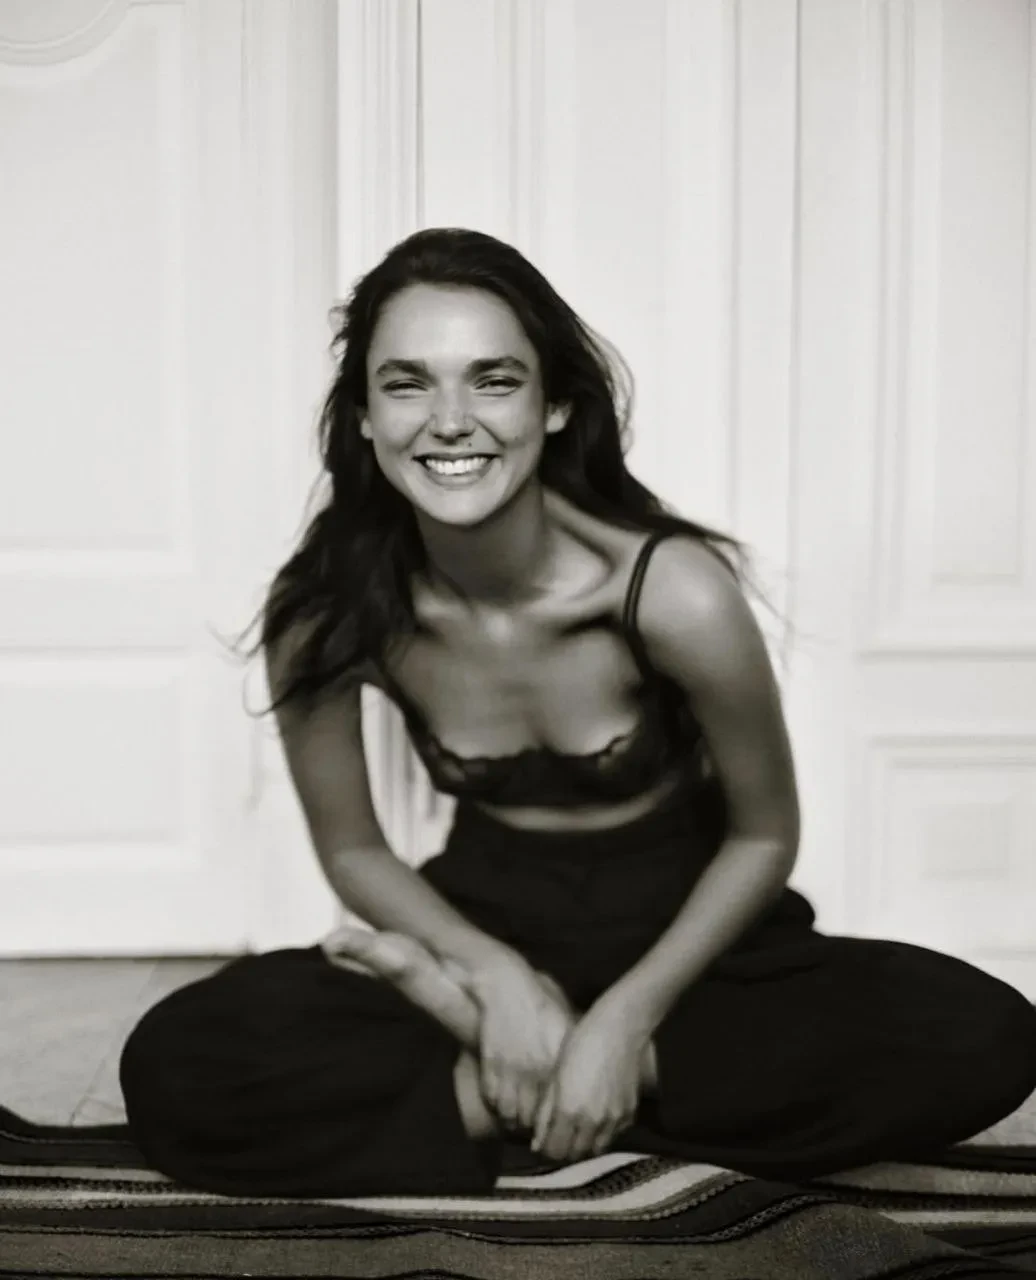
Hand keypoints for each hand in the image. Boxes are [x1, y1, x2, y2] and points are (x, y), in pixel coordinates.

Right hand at [468, 954, 576, 1133]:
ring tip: (515, 1125)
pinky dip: (496, 1107)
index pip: (557, 1107)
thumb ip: (570, 1055)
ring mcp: (511, 1070)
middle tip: (533, 1133)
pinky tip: (501, 1107)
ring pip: (510, 1113)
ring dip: (512, 1122)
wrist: (506, 988)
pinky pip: (493, 1099)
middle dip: (533, 1128)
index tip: (553, 1127)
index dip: (554, 1122)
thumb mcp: (563, 1027)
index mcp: (558, 1062)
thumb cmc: (538, 1004)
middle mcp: (536, 1071)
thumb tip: (580, 1079)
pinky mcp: (491, 1066)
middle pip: (534, 1116)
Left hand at [532, 1008, 648, 1161]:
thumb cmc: (579, 1045)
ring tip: (578, 1126)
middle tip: (559, 1133)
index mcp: (569, 1112)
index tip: (543, 1139)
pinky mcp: (630, 1113)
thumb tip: (537, 1141)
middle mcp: (592, 1122)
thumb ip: (545, 1113)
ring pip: (596, 1149)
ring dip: (585, 1144)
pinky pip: (614, 1135)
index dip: (546, 1148)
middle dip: (564, 1148)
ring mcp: (614, 1120)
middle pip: (575, 1154)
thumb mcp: (555, 1077)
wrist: (618, 1030)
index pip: (555, 1151)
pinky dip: (604, 1133)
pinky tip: (598, 1116)